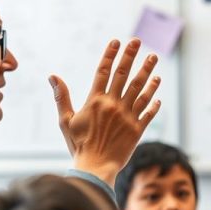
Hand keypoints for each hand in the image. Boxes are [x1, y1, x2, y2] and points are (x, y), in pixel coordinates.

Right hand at [49, 38, 160, 184]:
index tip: (117, 41)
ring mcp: (127, 116)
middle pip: (124, 74)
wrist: (95, 168)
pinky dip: (154, 101)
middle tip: (137, 41)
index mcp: (95, 100)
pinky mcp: (138, 129)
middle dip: (131, 56)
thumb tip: (53, 76)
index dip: (110, 55)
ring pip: (140, 89)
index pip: (103, 71)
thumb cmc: (78, 145)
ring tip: (153, 58)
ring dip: (148, 72)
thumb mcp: (66, 120)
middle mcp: (113, 105)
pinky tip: (158, 92)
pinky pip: (148, 111)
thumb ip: (62, 96)